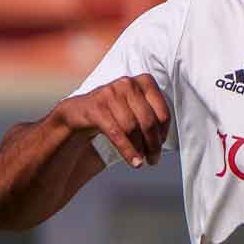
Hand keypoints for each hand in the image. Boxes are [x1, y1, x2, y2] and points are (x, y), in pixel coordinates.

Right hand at [54, 74, 170, 168]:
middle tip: (154, 159)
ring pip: (133, 128)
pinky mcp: (95, 107)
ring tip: (142, 161)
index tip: (161, 146)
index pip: (163, 112)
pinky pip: (117, 133)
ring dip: (139, 149)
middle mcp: (127, 84)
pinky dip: (127, 150)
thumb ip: (152, 117)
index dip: (164, 133)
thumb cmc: (113, 114)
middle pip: (149, 121)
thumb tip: (166, 140)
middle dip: (153, 144)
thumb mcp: (135, 109)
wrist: (77, 114)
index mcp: (143, 82)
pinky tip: (133, 162)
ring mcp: (110, 93)